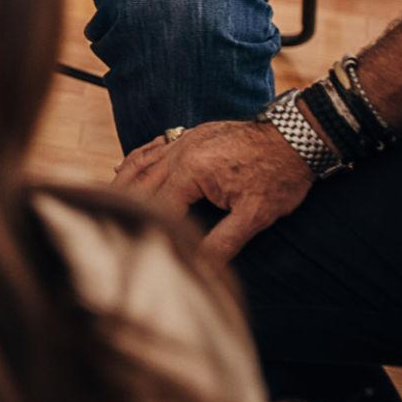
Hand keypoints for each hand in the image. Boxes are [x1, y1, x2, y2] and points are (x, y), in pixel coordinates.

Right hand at [114, 119, 315, 263]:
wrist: (297, 137)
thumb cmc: (279, 177)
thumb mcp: (255, 216)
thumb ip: (224, 241)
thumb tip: (201, 267)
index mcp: (191, 171)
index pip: (161, 208)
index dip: (151, 232)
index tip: (140, 253)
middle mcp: (179, 153)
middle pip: (141, 185)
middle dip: (126, 208)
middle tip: (107, 229)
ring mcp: (182, 140)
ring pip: (141, 164)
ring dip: (122, 184)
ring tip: (104, 202)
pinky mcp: (189, 135)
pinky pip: (152, 148)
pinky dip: (135, 160)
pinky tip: (123, 169)